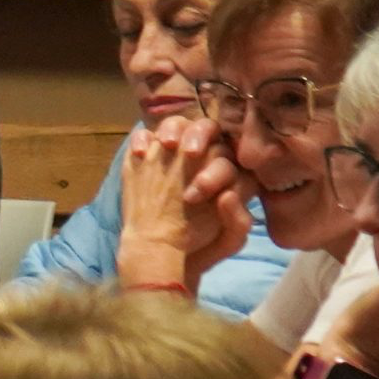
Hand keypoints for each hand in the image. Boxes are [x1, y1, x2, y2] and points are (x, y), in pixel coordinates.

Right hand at [114, 118, 249, 293]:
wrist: (157, 255)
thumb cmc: (196, 248)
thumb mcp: (226, 242)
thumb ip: (238, 223)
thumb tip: (228, 195)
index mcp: (229, 175)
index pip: (232, 157)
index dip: (220, 168)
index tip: (201, 190)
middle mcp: (204, 158)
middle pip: (208, 130)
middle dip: (200, 140)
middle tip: (189, 155)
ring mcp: (174, 154)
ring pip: (179, 124)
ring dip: (175, 130)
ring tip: (167, 145)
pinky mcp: (147, 155)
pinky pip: (145, 135)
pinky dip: (142, 138)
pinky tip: (140, 153)